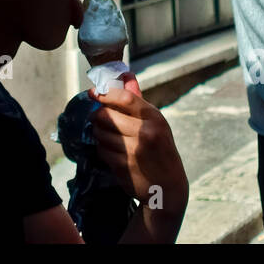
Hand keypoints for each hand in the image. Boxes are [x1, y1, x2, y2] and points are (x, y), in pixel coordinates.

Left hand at [90, 75, 187, 216]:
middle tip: (97, 117)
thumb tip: (126, 75)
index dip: (105, 94)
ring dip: (98, 132)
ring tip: (105, 134)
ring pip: (100, 133)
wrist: (168, 187)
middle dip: (97, 115)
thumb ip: (139, 101)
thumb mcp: (156, 124)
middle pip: (106, 115)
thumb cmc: (161, 150)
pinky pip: (101, 150)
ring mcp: (133, 151)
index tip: (94, 93)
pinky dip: (101, 148)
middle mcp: (145, 133)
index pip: (125, 98)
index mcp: (154, 118)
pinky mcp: (123, 166)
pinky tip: (110, 149)